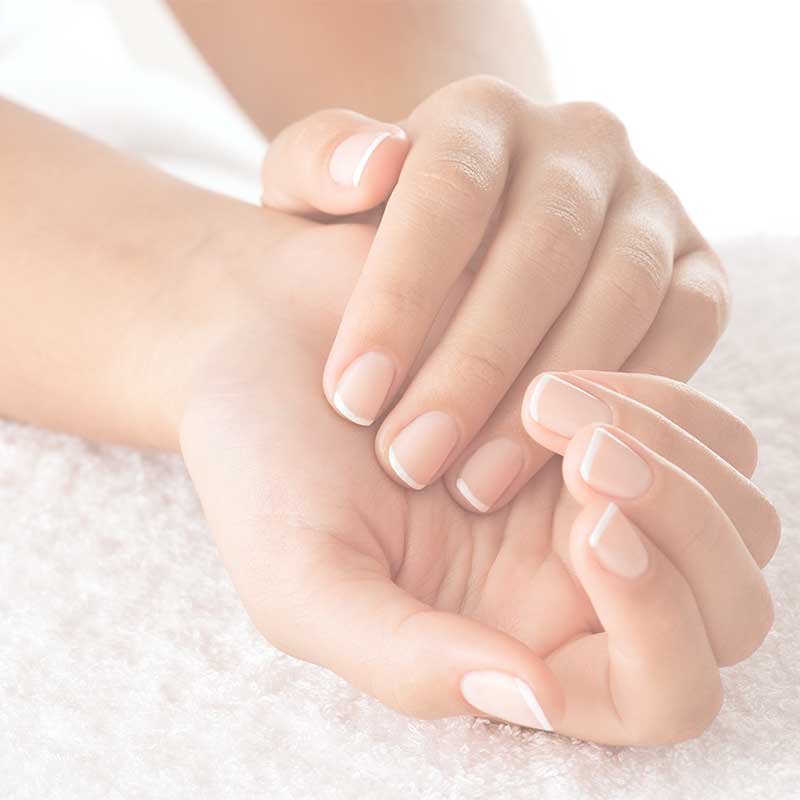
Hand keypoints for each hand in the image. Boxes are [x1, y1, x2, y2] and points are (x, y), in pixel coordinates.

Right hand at [175, 219, 776, 744]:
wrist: (263, 341)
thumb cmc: (267, 466)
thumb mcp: (302, 580)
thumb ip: (403, 661)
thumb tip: (538, 698)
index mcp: (510, 640)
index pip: (660, 692)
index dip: (657, 627)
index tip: (586, 530)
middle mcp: (571, 581)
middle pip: (730, 606)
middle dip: (683, 525)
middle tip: (583, 455)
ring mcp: (599, 496)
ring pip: (737, 511)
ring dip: (673, 454)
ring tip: (552, 398)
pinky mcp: (609, 416)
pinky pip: (706, 427)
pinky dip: (664, 398)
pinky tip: (568, 371)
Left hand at [260, 76, 729, 513]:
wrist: (475, 243)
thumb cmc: (377, 234)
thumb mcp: (319, 197)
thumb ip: (318, 169)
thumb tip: (371, 164)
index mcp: (483, 117)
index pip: (449, 191)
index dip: (400, 297)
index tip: (351, 398)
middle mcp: (578, 144)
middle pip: (541, 246)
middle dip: (474, 364)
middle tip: (409, 461)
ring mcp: (648, 203)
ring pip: (619, 292)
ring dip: (550, 397)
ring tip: (475, 485)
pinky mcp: (697, 266)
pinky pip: (690, 324)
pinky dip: (637, 394)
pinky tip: (564, 458)